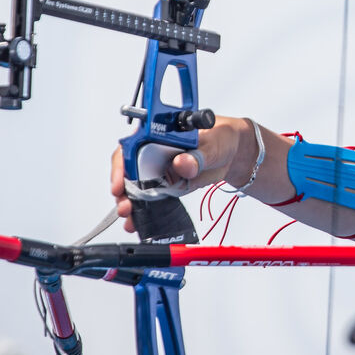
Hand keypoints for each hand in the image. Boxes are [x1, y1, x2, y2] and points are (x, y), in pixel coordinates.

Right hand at [109, 117, 253, 231]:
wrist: (232, 153)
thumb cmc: (220, 138)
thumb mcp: (213, 144)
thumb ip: (198, 155)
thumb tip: (182, 163)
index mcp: (160, 133)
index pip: (132, 146)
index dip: (122, 165)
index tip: (122, 183)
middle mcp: (154, 151)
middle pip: (128, 169)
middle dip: (122, 189)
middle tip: (126, 205)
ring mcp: (158, 169)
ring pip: (135, 186)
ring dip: (130, 203)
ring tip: (130, 218)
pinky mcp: (165, 184)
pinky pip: (150, 197)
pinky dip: (143, 210)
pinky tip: (139, 221)